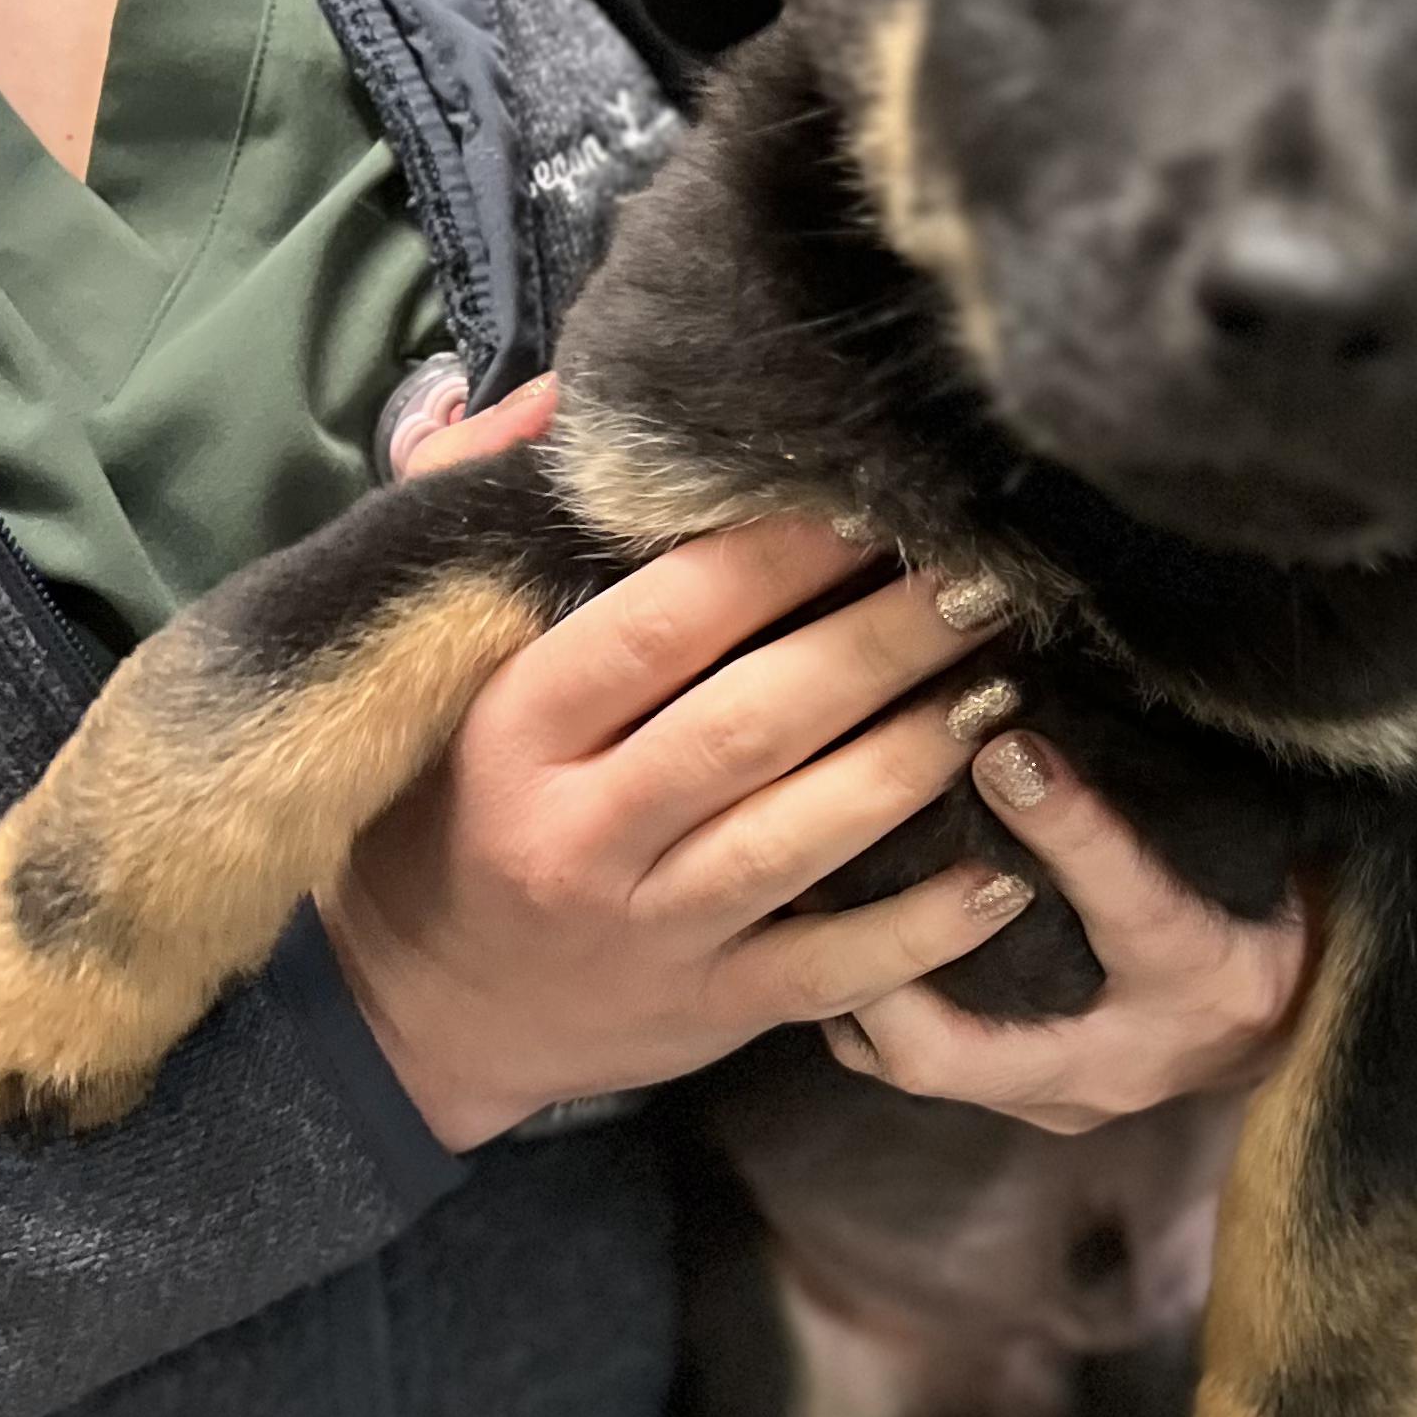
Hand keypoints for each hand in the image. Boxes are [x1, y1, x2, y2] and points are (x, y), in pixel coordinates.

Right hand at [323, 378, 1037, 1151]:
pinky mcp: (708, 1014)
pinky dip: (927, 926)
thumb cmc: (440, 812)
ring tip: (1004, 688)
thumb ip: (475, 522)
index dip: (776, 558)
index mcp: (516, 732)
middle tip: (977, 583)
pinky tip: (1005, 872)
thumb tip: (555, 398)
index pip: (661, 626)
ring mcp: (650, 933)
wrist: (411, 1017)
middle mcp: (581, 834)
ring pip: (804, 836)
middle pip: (755, 722)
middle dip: (879, 644)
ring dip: (916, 759)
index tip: (866, 504)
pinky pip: (834, 971)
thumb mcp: (430, 674)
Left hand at [827, 727, 1306, 1136]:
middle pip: (968, 1050)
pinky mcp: (1034, 1108)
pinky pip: (926, 1065)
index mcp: (1208, 974)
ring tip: (800, 896)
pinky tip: (833, 933)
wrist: (1303, 1017)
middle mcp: (1131, 1058)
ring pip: (922, 1067)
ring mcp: (1070, 1100)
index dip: (1065, 828)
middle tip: (819, 878)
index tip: (1004, 745)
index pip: (1131, 902)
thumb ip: (1166, 783)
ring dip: (853, 988)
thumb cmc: (1272, 898)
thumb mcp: (1256, 837)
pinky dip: (874, 1007)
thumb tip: (1067, 683)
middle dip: (879, 965)